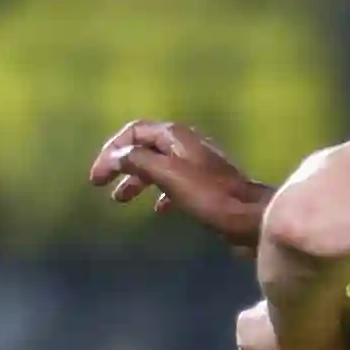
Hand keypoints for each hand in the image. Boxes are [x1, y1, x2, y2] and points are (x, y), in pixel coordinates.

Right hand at [88, 120, 269, 250]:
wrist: (252, 218)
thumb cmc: (211, 196)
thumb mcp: (168, 175)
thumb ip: (138, 161)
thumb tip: (115, 157)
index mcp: (176, 136)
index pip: (134, 131)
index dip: (111, 150)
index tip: (97, 177)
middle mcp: (186, 145)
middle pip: (144, 148)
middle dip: (120, 165)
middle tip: (101, 186)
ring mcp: (197, 165)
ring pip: (157, 167)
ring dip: (136, 181)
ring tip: (121, 200)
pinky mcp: (206, 186)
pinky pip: (174, 184)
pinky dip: (159, 194)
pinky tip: (158, 210)